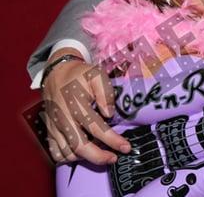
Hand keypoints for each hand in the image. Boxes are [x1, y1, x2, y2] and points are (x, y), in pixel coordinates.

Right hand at [41, 50, 130, 164]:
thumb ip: (105, 94)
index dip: (112, 140)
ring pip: (67, 153)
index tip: (126, 148)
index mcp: (77, 105)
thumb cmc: (80, 75)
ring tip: (101, 154)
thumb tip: (109, 114)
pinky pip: (55, 153)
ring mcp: (55, 127)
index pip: (96, 128)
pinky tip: (82, 153)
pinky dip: (69, 158)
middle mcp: (64, 119)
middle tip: (114, 158)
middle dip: (99, 157)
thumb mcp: (97, 76)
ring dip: (84, 158)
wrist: (56, 73)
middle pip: (80, 147)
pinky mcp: (49, 131)